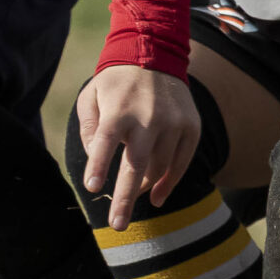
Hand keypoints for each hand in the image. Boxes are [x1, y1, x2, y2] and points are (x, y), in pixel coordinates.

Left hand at [75, 64, 202, 231]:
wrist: (157, 53)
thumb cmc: (116, 83)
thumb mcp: (91, 96)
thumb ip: (88, 129)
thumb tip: (95, 160)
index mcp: (118, 109)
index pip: (106, 141)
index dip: (99, 164)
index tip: (93, 187)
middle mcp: (148, 116)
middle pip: (137, 163)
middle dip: (125, 197)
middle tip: (116, 225)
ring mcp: (174, 121)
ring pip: (159, 167)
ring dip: (144, 188)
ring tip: (132, 198)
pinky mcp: (191, 125)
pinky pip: (182, 161)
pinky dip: (170, 182)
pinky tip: (157, 197)